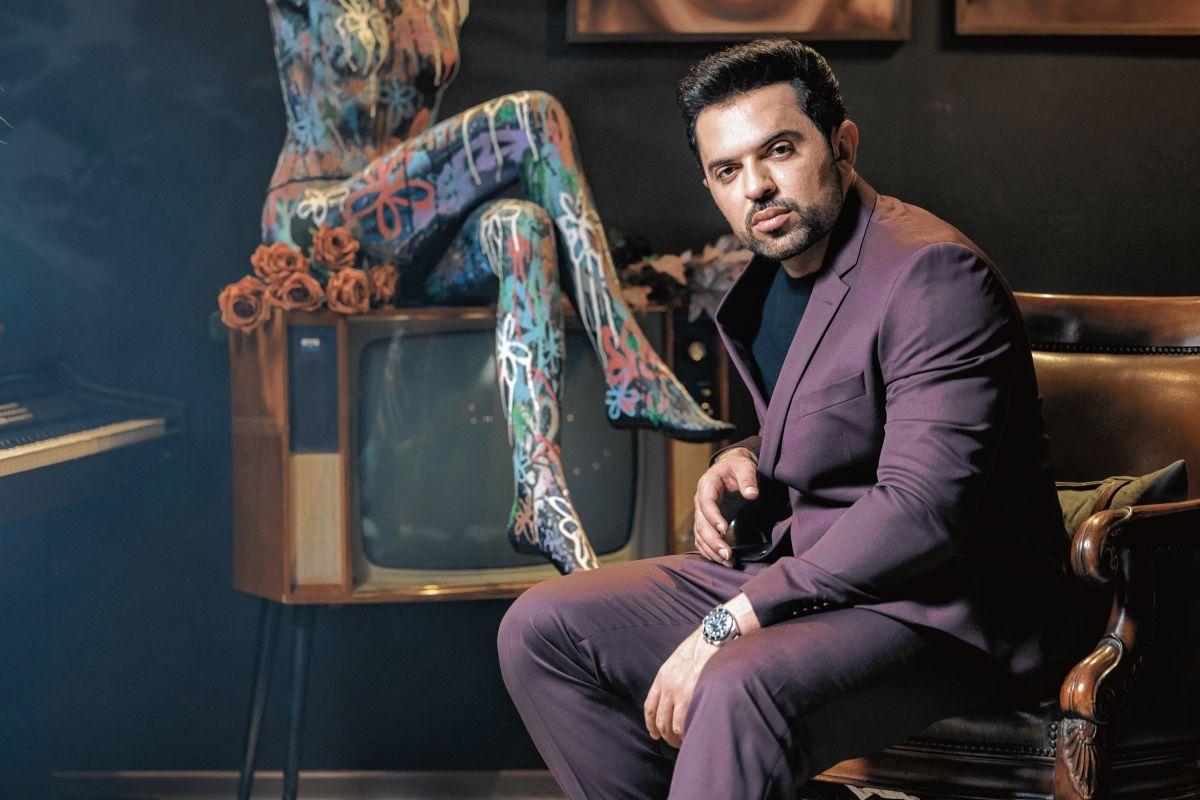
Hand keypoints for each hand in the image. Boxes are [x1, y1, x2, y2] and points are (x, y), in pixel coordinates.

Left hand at [643, 626, 716, 748]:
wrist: (715, 635)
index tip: (654, 734)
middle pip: (659, 720)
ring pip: (671, 727)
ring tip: (685, 742)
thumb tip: (677, 694)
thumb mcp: (680, 659)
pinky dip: (686, 734)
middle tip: (673, 741)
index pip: (650, 706)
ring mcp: (679, 692)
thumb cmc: (703, 646)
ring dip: (676, 738)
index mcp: (663, 676)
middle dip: (665, 735)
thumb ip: (675, 676)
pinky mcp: (692, 696)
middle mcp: (667, 685)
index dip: (651, 723)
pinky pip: (684, 724)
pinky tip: (692, 735)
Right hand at [693, 447, 758, 565]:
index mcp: (707, 485)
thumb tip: (752, 494)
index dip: (713, 517)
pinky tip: (722, 561)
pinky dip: (710, 551)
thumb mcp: (745, 467)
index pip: (706, 503)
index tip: (724, 530)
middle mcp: (700, 500)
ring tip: (727, 563)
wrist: (732, 469)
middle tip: (727, 555)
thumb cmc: (738, 467)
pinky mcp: (707, 522)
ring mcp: (702, 513)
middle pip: (701, 524)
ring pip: (700, 535)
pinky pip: (703, 539)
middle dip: (713, 541)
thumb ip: (748, 480)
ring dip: (712, 550)